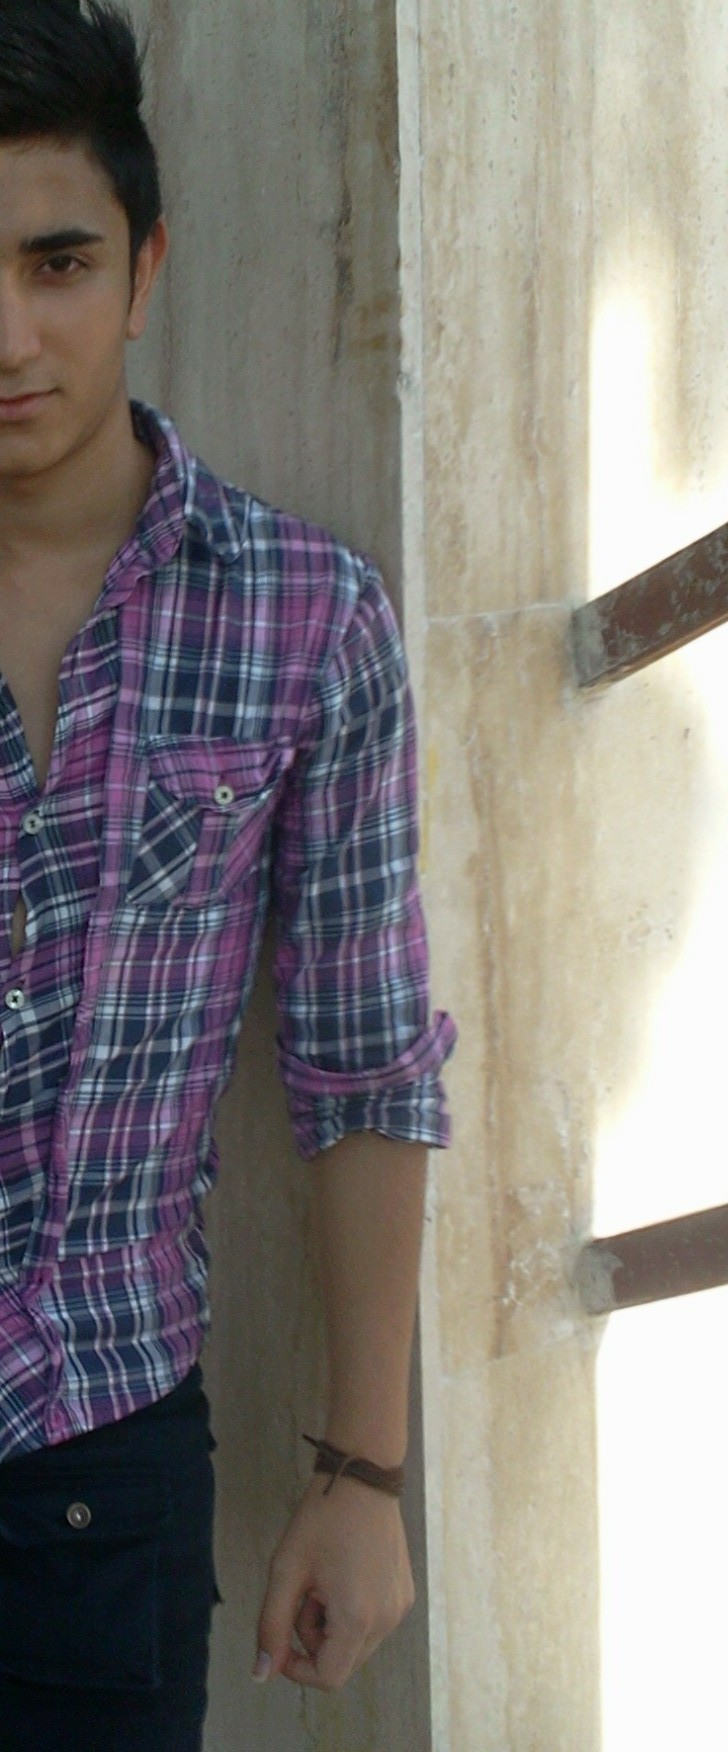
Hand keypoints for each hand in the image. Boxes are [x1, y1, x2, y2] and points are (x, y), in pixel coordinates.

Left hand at [254, 1474, 414, 1690]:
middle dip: (314, 1641)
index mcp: (359, 1618)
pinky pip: (373, 1624)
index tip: (281, 1634)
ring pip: (357, 1645)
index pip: (328, 1677)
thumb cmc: (321, 1519)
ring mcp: (400, 1607)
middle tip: (304, 1595)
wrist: (362, 1476)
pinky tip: (343, 1576)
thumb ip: (271, 1626)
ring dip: (332, 1627)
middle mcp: (387, 1619)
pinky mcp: (404, 1594)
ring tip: (323, 1582)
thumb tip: (261, 1673)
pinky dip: (352, 1614)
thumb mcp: (286, 1571)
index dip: (297, 1667)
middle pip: (343, 1664)